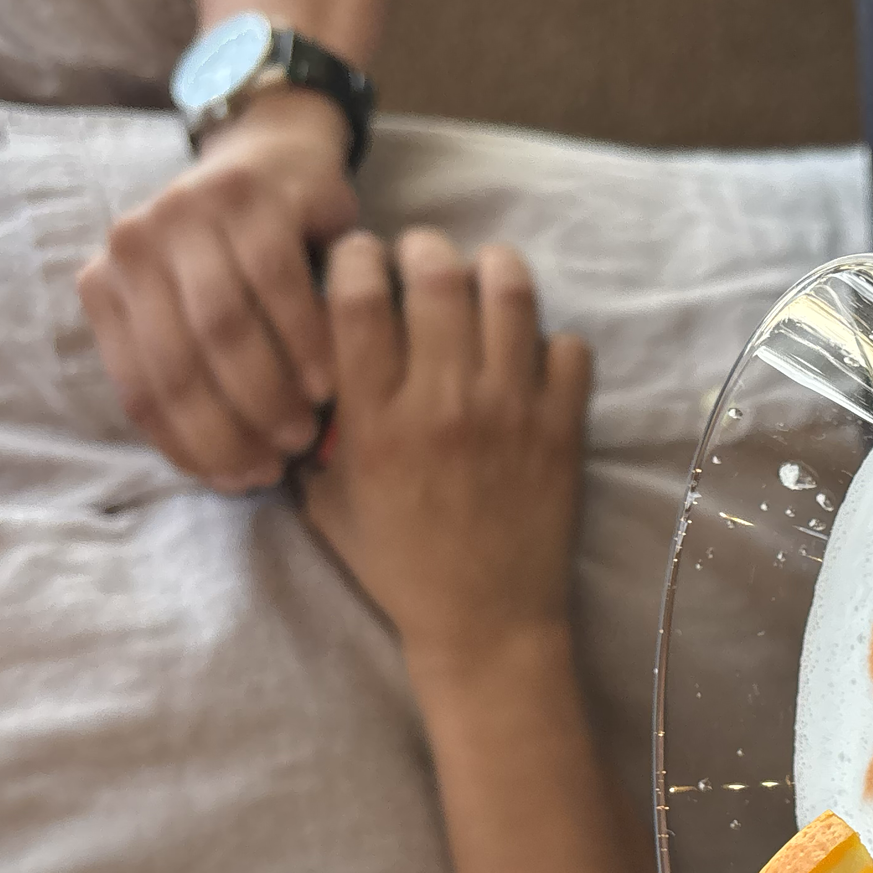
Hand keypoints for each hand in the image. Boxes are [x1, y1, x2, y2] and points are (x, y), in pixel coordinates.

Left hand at [78, 90, 360, 491]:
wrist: (274, 159)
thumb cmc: (238, 259)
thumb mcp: (194, 311)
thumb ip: (194, 374)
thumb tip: (223, 471)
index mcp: (107, 284)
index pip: (140, 390)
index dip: (192, 448)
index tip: (240, 482)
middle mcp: (133, 243)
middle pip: (178, 365)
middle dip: (231, 430)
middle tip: (278, 462)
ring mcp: (187, 212)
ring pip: (224, 329)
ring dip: (268, 393)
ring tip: (303, 430)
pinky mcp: (247, 196)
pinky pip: (276, 285)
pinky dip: (303, 343)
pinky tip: (326, 382)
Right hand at [298, 228, 593, 671]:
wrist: (485, 625)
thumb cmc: (402, 569)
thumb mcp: (331, 506)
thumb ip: (316, 438)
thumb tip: (304, 376)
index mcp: (377, 418)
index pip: (358, 296)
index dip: (356, 257)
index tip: (359, 257)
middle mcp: (443, 403)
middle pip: (436, 273)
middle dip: (424, 248)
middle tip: (421, 258)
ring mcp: (510, 411)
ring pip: (511, 292)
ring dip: (493, 271)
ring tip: (483, 278)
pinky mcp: (563, 429)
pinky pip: (568, 346)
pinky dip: (552, 340)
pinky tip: (531, 356)